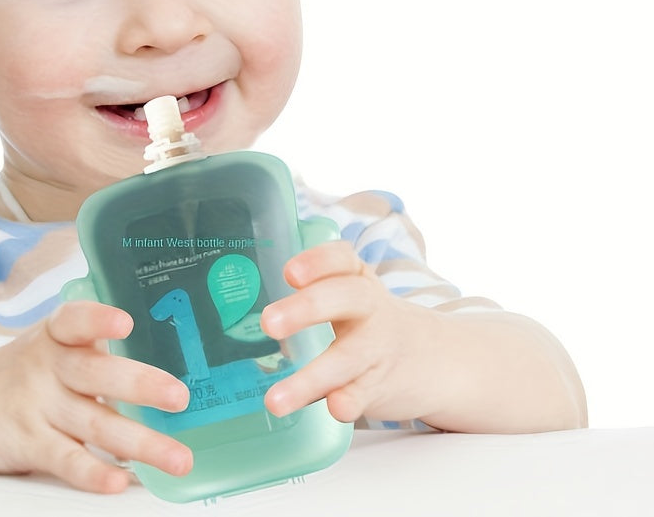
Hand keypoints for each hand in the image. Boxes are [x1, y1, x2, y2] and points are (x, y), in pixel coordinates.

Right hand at [0, 300, 191, 492]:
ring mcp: (36, 406)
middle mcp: (47, 367)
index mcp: (55, 335)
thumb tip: (163, 368)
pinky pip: (64, 459)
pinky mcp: (26, 444)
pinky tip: (117, 481)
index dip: (98, 319)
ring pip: (94, 424)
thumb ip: (95, 352)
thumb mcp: (50, 347)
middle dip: (140, 385)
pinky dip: (92, 471)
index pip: (75, 320)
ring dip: (140, 443)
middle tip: (179, 396)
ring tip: (178, 458)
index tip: (125, 321)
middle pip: (96, 374)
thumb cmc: (18, 373)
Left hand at [260, 241, 435, 424]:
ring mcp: (377, 347)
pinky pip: (363, 392)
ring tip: (275, 399)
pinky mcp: (381, 384)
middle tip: (268, 323)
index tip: (290, 273)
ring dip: (310, 378)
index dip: (317, 262)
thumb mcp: (346, 296)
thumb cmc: (368, 321)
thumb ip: (306, 294)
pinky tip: (334, 409)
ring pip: (346, 357)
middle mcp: (369, 307)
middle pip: (343, 299)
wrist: (432, 359)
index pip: (341, 258)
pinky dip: (350, 401)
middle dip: (306, 309)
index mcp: (356, 278)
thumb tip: (234, 304)